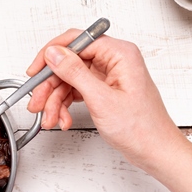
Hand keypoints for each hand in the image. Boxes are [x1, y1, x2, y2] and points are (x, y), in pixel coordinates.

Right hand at [26, 29, 183, 167]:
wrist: (156, 151)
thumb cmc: (142, 128)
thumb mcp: (102, 99)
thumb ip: (75, 73)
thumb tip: (55, 54)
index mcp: (120, 54)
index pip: (77, 40)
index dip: (52, 54)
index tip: (36, 70)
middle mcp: (115, 61)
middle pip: (71, 62)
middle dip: (51, 84)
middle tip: (38, 101)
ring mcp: (110, 75)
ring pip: (71, 79)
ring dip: (56, 99)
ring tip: (51, 118)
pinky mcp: (106, 89)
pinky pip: (78, 90)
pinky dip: (67, 105)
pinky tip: (63, 119)